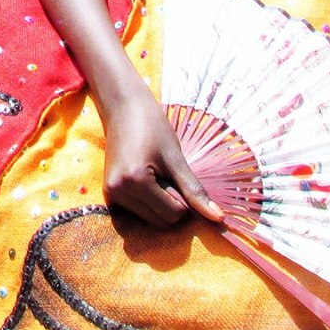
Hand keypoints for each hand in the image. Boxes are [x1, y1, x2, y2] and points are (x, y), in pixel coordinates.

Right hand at [100, 84, 223, 227]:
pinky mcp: (109, 194)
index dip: (185, 198)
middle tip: (166, 173)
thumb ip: (195, 191)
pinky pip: (139, 214)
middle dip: (172, 203)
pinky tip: (145, 181)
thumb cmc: (152, 126)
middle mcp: (117, 191)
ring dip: (160, 203)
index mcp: (135, 181)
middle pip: (162, 221)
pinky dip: (149, 203)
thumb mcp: (176, 158)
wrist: (123, 107)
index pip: (174, 214)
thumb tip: (219, 218)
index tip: (178, 174)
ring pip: (151, 220)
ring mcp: (111, 194)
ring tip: (154, 174)